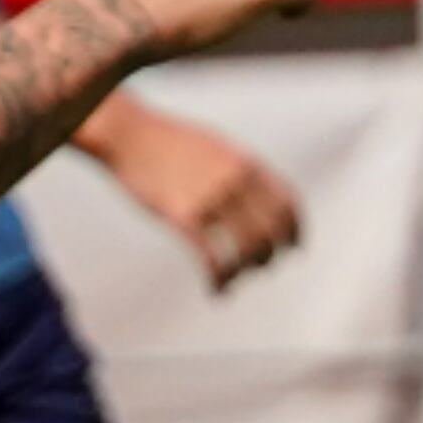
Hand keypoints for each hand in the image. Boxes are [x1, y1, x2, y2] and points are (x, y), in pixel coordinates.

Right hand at [88, 104, 301, 291]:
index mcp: (246, 161)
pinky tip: (216, 289)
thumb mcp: (214, 145)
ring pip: (246, 250)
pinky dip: (220, 280)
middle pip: (271, 232)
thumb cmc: (166, 139)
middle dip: (270, 255)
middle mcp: (235, 180)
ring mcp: (211, 199)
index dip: (295, 230)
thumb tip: (255, 194)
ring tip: (234, 279)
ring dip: (245, 271)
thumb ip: (238, 169)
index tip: (293, 247)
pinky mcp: (184, 217)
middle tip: (261, 266)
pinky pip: (212, 259)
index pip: (287, 203)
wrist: (128, 134)